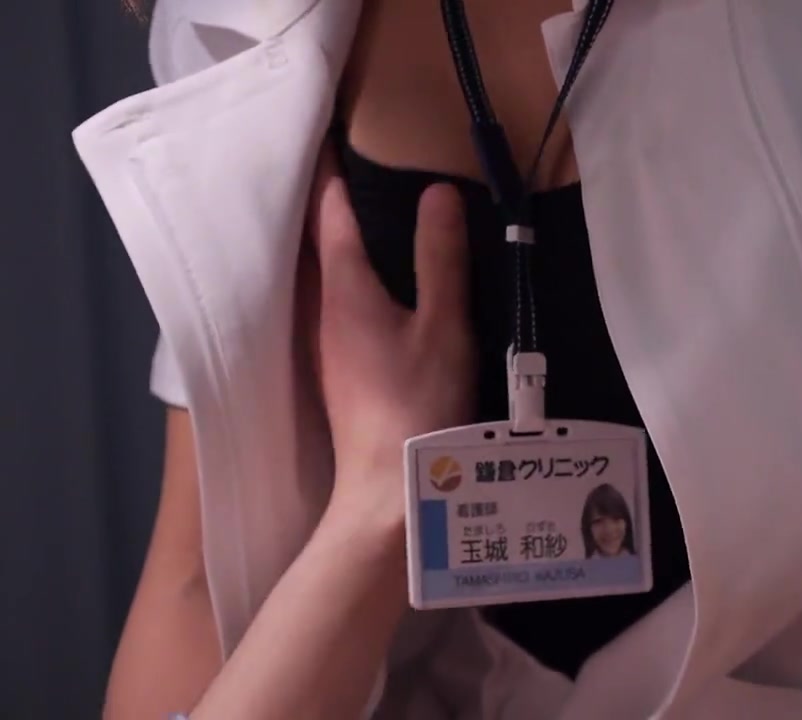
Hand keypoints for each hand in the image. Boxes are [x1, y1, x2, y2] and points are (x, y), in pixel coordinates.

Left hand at [299, 144, 474, 531]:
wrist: (389, 488)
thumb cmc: (418, 402)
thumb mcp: (443, 325)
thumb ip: (441, 258)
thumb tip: (438, 192)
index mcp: (344, 290)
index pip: (329, 214)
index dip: (331, 172)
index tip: (332, 133)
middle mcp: (322, 311)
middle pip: (316, 243)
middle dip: (326, 203)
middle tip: (345, 163)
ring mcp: (325, 344)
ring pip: (323, 276)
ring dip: (334, 242)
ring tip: (359, 211)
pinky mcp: (338, 369)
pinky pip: (334, 303)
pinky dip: (346, 276)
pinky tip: (373, 281)